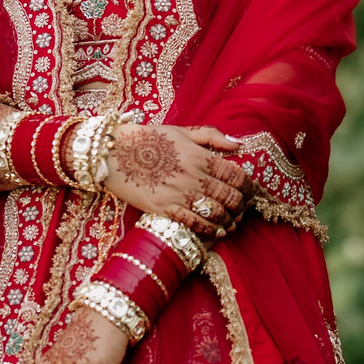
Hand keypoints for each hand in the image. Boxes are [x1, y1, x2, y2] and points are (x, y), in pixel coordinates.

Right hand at [102, 123, 244, 240]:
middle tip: (242, 211)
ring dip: (227, 221)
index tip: (251, 194)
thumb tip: (239, 144)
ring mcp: (179, 193)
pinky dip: (208, 230)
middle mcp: (193, 175)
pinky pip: (193, 223)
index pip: (236, 175)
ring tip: (230, 224)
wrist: (112, 152)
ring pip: (215, 213)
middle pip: (229, 197)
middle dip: (240, 207)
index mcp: (200, 155)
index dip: (248, 188)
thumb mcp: (181, 131)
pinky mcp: (164, 208)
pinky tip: (214, 232)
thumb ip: (211, 136)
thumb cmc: (147, 139)